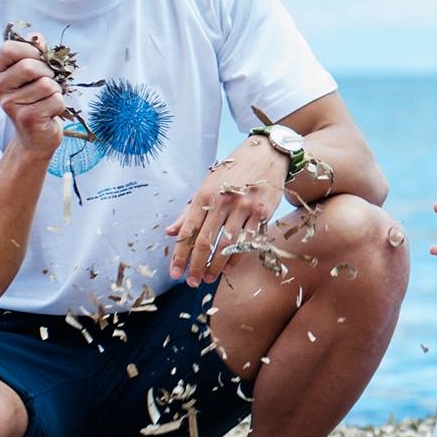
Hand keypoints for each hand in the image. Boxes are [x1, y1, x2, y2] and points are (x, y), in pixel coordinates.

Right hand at [0, 37, 71, 154]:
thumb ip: (36, 53)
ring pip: (46, 84)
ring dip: (56, 91)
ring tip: (48, 100)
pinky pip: (55, 100)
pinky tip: (49, 112)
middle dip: (49, 73)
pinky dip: (60, 104)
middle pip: (29, 66)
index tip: (40, 61)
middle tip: (49, 84)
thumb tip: (36, 37)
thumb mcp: (36, 73)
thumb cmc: (39, 99)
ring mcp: (10, 104)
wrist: (36, 135)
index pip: (8, 48)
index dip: (31, 50)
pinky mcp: (26, 118)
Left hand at [165, 138, 288, 286]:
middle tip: (191, 282)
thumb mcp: (207, 186)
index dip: (180, 255)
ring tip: (208, 278)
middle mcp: (223, 202)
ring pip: (226, 245)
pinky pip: (247, 241)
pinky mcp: (263, 213)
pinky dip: (237, 256)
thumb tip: (170, 232)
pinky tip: (229, 266)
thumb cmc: (233, 172)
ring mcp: (244, 208)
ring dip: (216, 266)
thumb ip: (188, 211)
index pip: (187, 231)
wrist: (266, 155)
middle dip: (196, 266)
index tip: (175, 273)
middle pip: (205, 242)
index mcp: (205, 196)